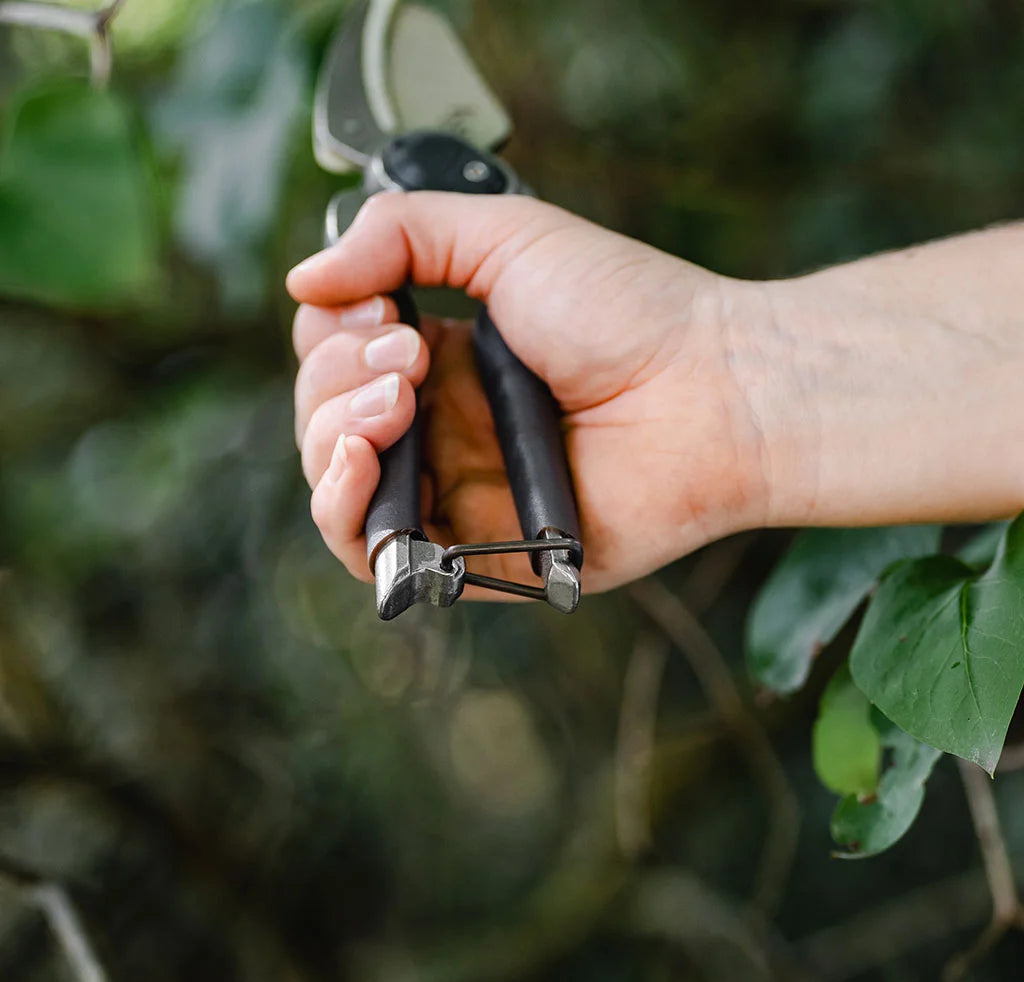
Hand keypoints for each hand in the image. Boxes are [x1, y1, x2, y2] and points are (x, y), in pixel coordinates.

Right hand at [286, 193, 768, 592]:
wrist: (709, 390)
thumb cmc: (628, 311)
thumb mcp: (508, 236)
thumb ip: (403, 233)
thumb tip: (303, 279)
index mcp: (445, 364)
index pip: (338, 357)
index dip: (335, 334)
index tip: (385, 308)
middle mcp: (441, 430)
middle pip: (325, 419)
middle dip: (337, 380)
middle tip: (406, 354)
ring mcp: (455, 493)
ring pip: (336, 486)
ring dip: (332, 433)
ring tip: (395, 398)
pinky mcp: (474, 553)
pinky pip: (375, 553)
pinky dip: (344, 507)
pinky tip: (361, 457)